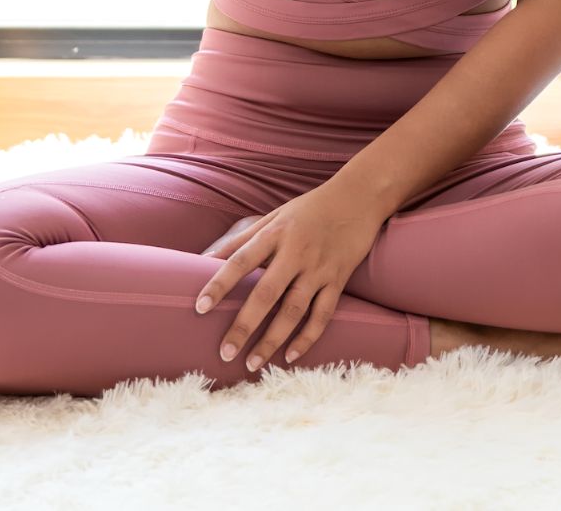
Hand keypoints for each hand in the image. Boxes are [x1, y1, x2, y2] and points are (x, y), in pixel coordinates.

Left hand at [194, 185, 388, 371]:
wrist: (360, 197)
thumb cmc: (309, 209)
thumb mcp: (273, 216)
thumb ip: (240, 240)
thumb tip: (201, 259)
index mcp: (275, 234)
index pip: (241, 261)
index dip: (219, 284)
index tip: (200, 308)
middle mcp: (296, 252)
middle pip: (267, 293)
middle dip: (245, 325)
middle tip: (225, 352)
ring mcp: (320, 268)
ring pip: (294, 309)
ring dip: (272, 339)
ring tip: (252, 363)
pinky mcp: (339, 279)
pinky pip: (323, 313)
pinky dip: (308, 337)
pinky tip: (291, 356)